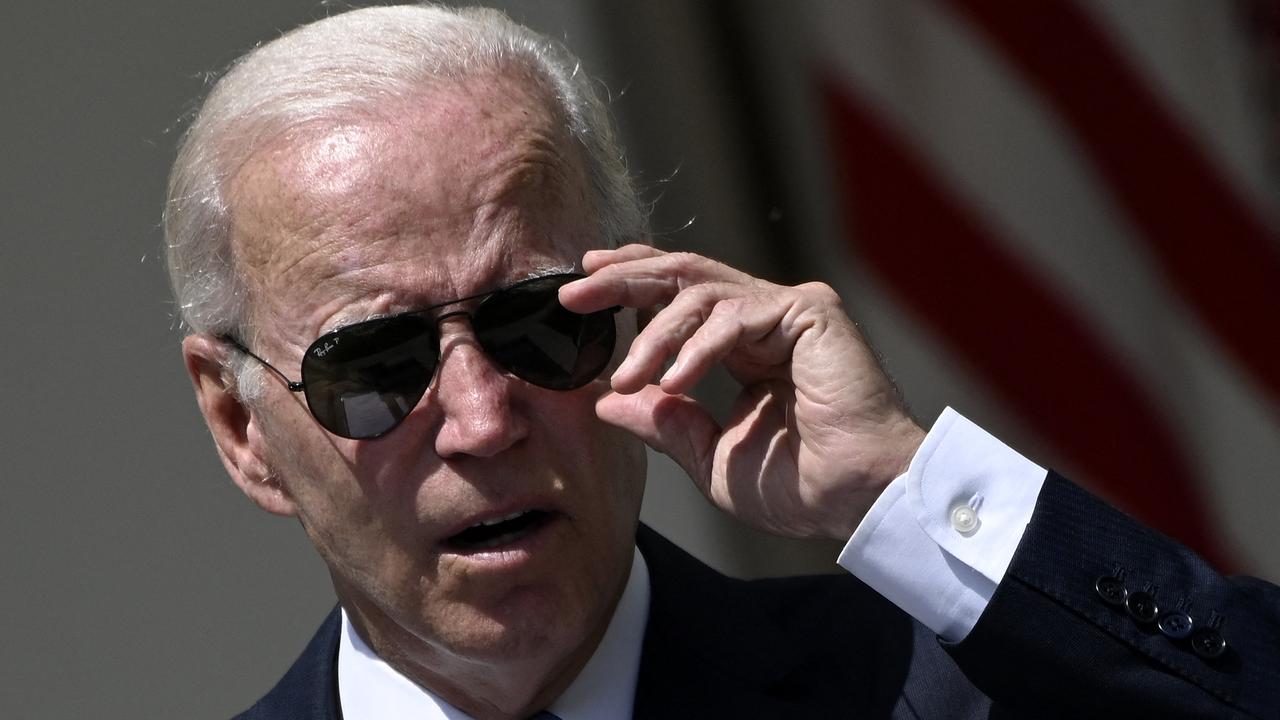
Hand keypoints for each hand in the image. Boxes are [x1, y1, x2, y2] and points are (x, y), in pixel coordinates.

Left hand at [559, 245, 925, 540]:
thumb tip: (607, 402)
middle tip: (573, 295)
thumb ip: (664, 422)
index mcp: (744, 343)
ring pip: (700, 293)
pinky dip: (698, 346)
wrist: (858, 499)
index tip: (582, 287)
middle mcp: (766, 316)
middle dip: (621, 281)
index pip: (679, 295)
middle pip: (681, 275)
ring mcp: (789, 310)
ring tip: (628, 377)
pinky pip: (735, 316)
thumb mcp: (710, 455)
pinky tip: (674, 380)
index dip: (630, 284)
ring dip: (653, 333)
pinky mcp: (810, 312)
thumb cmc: (799, 485)